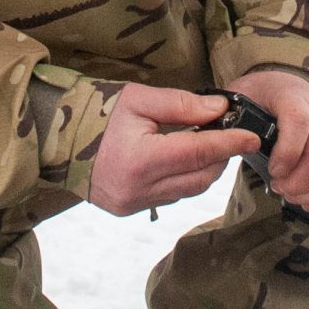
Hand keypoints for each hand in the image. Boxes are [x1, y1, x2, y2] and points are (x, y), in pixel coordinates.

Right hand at [87, 84, 260, 215]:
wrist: (55, 138)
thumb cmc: (96, 112)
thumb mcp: (138, 99)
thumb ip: (182, 105)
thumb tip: (220, 110)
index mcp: (140, 160)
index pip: (198, 153)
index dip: (229, 144)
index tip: (252, 136)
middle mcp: (138, 189)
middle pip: (199, 178)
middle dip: (220, 157)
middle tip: (228, 134)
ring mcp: (133, 204)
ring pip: (188, 191)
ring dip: (204, 170)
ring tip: (207, 145)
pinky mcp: (129, 210)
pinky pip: (170, 197)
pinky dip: (184, 179)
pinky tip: (182, 161)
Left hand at [229, 67, 308, 214]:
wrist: (286, 86)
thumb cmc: (259, 97)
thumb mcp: (239, 97)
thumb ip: (228, 118)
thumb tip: (221, 142)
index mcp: (294, 97)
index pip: (300, 121)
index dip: (287, 151)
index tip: (273, 171)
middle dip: (299, 182)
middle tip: (279, 188)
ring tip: (293, 195)